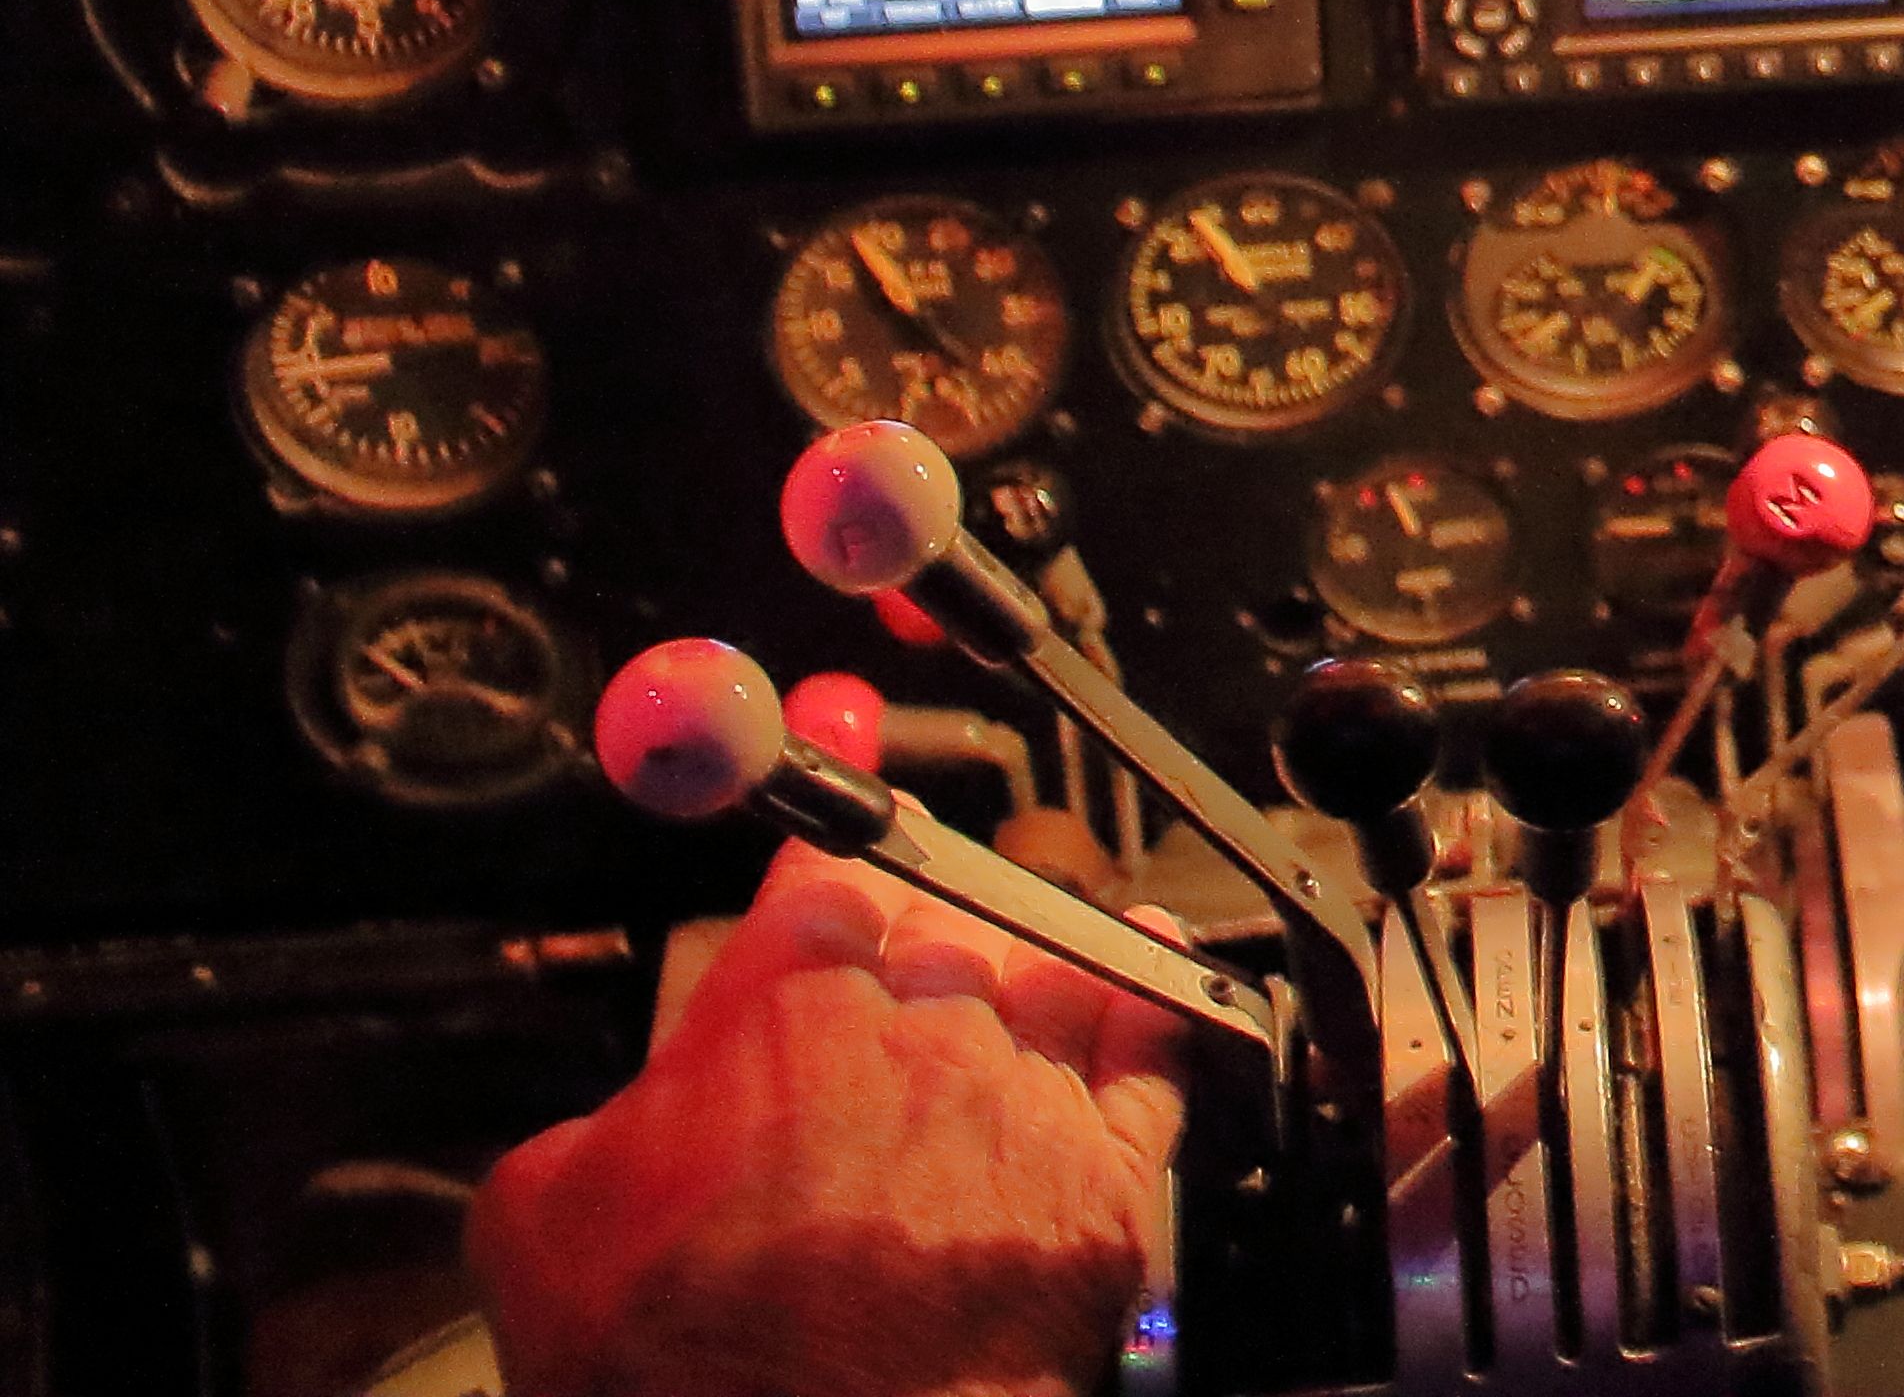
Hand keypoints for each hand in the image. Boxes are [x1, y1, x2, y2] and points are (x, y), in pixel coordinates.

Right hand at [471, 843, 1186, 1396]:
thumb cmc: (682, 1366)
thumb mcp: (545, 1221)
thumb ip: (602, 1120)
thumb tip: (630, 1109)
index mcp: (783, 1010)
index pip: (822, 876)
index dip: (829, 839)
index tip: (840, 770)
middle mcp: (923, 1024)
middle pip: (940, 921)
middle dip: (918, 925)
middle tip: (900, 945)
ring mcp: (1027, 1093)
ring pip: (1045, 970)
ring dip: (1022, 957)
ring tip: (1004, 957)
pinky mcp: (1111, 1173)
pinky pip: (1154, 1043)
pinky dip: (1150, 989)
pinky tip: (1146, 954)